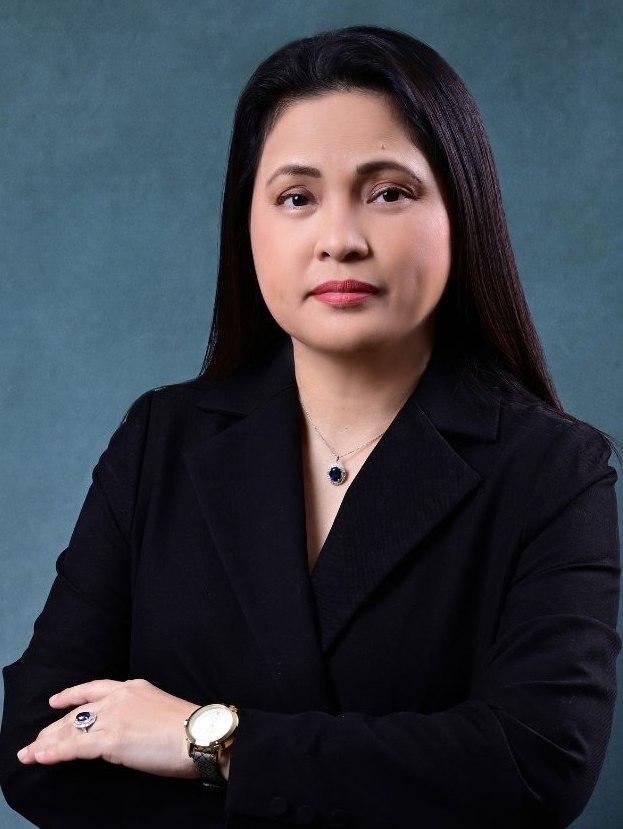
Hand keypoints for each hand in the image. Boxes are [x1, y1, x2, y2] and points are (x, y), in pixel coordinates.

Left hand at [16, 678, 200, 779]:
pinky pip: (74, 747)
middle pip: (77, 712)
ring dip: (47, 742)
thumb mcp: (158, 709)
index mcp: (133, 687)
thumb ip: (137, 714)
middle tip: (35, 740)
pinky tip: (40, 757)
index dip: (71, 695)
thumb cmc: (189, 729)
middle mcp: (120, 697)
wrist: (200, 735)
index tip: (55, 701)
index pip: (94, 689)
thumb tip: (125, 732)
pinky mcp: (111, 739)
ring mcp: (114, 716)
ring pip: (71, 729)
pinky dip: (54, 753)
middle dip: (52, 727)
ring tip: (30, 753)